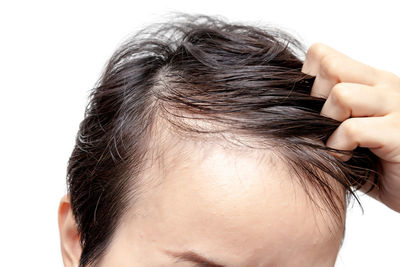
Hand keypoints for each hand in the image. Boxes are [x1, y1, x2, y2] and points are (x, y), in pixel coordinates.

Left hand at [301, 43, 399, 212]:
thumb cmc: (374, 159)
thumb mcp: (346, 128)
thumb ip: (324, 112)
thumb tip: (281, 107)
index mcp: (370, 80)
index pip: (322, 54)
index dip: (308, 82)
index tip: (312, 110)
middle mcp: (384, 85)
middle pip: (329, 66)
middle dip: (315, 100)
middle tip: (323, 126)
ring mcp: (395, 106)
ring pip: (341, 94)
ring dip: (328, 124)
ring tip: (334, 143)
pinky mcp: (399, 134)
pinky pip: (352, 130)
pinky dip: (338, 147)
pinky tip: (344, 158)